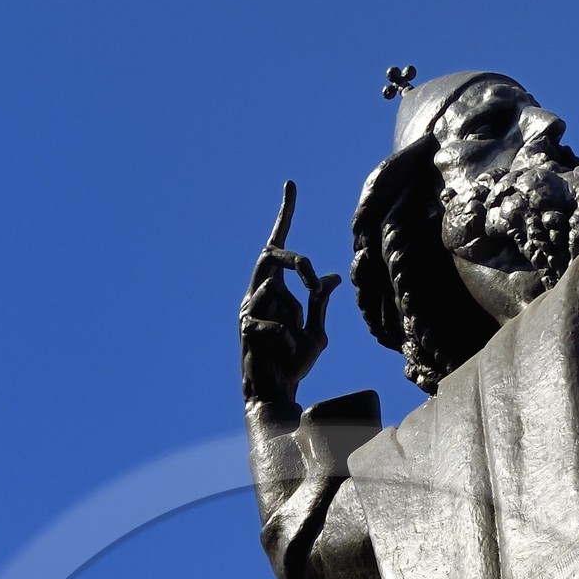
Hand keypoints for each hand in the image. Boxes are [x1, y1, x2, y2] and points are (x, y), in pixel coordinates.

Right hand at [240, 183, 341, 406]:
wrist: (276, 394)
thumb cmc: (293, 364)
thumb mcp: (315, 332)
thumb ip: (321, 304)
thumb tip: (333, 277)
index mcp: (275, 288)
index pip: (278, 244)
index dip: (285, 214)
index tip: (291, 184)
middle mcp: (257, 292)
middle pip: (271, 254)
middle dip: (296, 262)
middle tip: (313, 281)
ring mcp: (248, 308)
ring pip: (277, 290)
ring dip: (295, 316)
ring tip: (292, 341)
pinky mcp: (244, 327)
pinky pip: (276, 323)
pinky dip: (288, 338)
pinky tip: (284, 352)